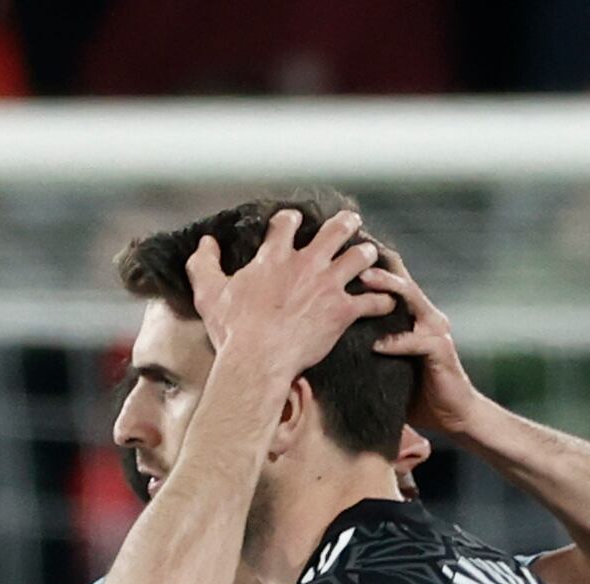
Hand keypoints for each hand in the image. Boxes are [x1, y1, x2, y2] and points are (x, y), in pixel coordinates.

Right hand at [185, 207, 394, 384]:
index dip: (291, 219)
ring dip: (368, 255)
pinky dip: (382, 301)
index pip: (287, 223)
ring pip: (360, 257)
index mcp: (274, 257)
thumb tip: (204, 243)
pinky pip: (373, 301)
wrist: (257, 359)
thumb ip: (204, 264)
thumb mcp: (209, 294)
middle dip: (346, 224)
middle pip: (336, 230)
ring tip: (370, 255)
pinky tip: (386, 302)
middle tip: (350, 223)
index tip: (293, 221)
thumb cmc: (232, 330)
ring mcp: (328, 286)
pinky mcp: (342, 312)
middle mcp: (306, 264)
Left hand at [363, 256, 487, 442]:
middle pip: (402, 282)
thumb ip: (366, 347)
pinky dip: (397, 342)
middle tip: (351, 259)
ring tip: (364, 283)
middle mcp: (427, 317)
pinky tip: (377, 345)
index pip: (394, 282)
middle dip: (378, 268)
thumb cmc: (414, 389)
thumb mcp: (384, 363)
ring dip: (389, 290)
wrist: (451, 414)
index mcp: (413, 316)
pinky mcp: (441, 351)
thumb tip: (325, 343)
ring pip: (412, 301)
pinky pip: (417, 342)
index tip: (346, 254)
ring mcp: (436, 332)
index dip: (375, 266)